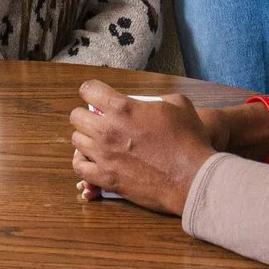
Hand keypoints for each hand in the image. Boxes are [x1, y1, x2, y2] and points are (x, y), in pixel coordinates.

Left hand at [69, 80, 215, 214]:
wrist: (192, 177)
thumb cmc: (189, 140)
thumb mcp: (178, 104)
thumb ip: (157, 98)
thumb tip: (149, 103)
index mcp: (123, 107)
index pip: (88, 90)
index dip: (91, 91)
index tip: (96, 96)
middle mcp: (107, 129)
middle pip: (76, 116)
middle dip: (86, 115)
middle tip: (98, 120)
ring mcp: (104, 155)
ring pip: (76, 140)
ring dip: (85, 138)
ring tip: (96, 140)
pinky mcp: (106, 178)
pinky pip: (80, 168)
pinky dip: (83, 162)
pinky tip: (91, 160)